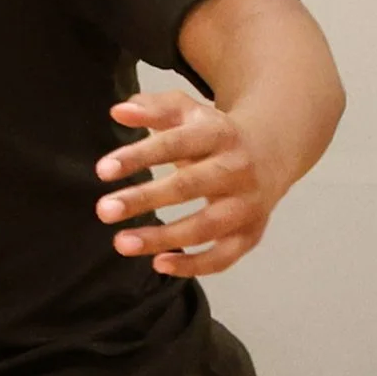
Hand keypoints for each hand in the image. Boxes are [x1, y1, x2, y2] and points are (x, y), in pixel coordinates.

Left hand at [96, 91, 282, 277]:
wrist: (274, 151)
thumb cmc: (216, 134)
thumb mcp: (189, 113)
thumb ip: (154, 109)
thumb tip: (119, 110)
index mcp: (219, 134)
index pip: (175, 144)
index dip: (139, 156)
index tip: (102, 170)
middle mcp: (237, 169)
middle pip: (188, 186)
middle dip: (144, 199)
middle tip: (103, 210)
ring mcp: (246, 204)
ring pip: (205, 226)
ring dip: (162, 238)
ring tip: (121, 242)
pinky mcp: (250, 233)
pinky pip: (223, 256)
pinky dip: (194, 265)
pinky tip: (159, 264)